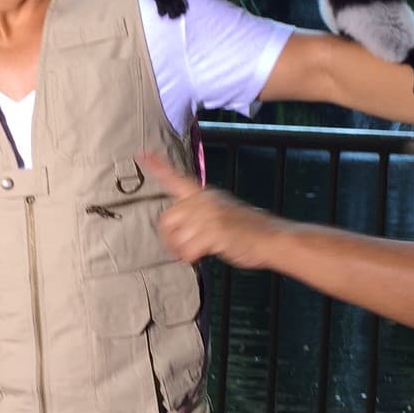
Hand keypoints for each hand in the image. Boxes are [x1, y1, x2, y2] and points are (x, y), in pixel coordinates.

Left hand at [139, 150, 280, 268]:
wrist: (271, 237)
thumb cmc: (246, 229)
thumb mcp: (221, 211)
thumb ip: (199, 213)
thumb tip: (179, 226)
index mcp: (204, 194)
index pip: (176, 178)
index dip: (158, 167)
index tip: (141, 154)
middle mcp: (204, 201)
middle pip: (167, 218)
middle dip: (169, 238)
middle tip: (182, 249)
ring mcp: (209, 216)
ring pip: (177, 238)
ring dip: (183, 250)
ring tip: (198, 252)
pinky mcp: (215, 232)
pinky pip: (188, 250)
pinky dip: (191, 258)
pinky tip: (202, 256)